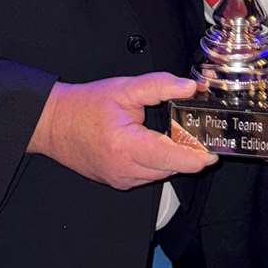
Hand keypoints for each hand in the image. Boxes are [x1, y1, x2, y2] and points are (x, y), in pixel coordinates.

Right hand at [28, 73, 214, 189]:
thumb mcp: (125, 88)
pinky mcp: (119, 182)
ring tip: (180, 136)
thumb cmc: (85, 106)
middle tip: (202, 135)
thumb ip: (160, 85)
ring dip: (173, 158)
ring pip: (161, 174)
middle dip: (189, 154)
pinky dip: (158, 162)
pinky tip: (157, 144)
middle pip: (171, 168)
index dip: (196, 156)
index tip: (213, 152)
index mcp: (125, 145)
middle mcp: (123, 169)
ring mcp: (120, 179)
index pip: (171, 157)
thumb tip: (189, 87)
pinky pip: (149, 175)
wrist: (54, 124)